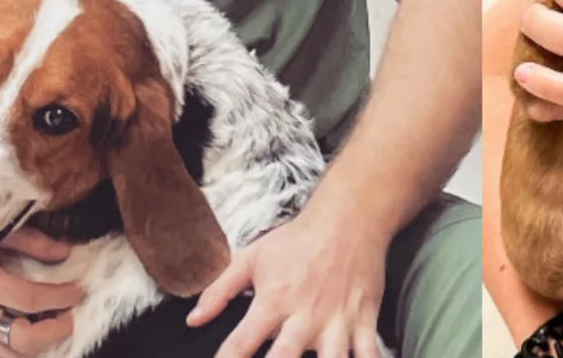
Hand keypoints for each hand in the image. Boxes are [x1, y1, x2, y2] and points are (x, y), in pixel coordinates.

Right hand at [0, 226, 81, 357]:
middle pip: (20, 339)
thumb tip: (64, 253)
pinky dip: (16, 349)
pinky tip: (32, 332)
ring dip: (37, 345)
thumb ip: (32, 243)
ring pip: (7, 355)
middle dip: (53, 331)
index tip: (77, 291)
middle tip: (70, 316)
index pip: (29, 300)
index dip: (59, 298)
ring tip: (54, 325)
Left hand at [188, 203, 389, 357]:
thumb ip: (220, 290)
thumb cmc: (299, 239)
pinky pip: (369, 354)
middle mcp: (304, 317)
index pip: (241, 344)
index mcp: (273, 302)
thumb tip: (193, 320)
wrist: (349, 218)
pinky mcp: (364, 321)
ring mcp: (337, 321)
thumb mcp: (252, 258)